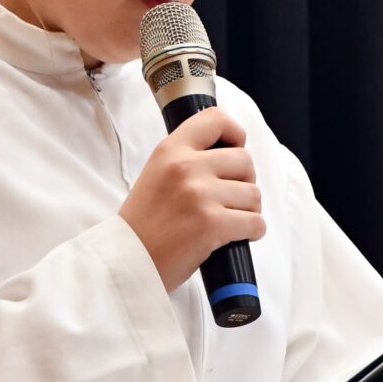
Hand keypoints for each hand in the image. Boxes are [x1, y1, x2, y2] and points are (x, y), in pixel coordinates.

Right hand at [119, 106, 265, 292]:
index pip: (216, 119)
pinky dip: (252, 232)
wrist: (127, 262)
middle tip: (231, 198)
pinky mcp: (212, 223)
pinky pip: (255, 223)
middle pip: (245, 161)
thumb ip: (185, 159)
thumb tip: (229, 154)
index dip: (235, 134)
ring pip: (253, 194)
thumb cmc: (143, 225)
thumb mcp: (156, 175)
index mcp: (170, 150)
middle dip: (245, 182)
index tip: (236, 148)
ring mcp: (200, 194)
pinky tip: (236, 237)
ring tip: (230, 221)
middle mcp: (185, 167)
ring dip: (249, 210)